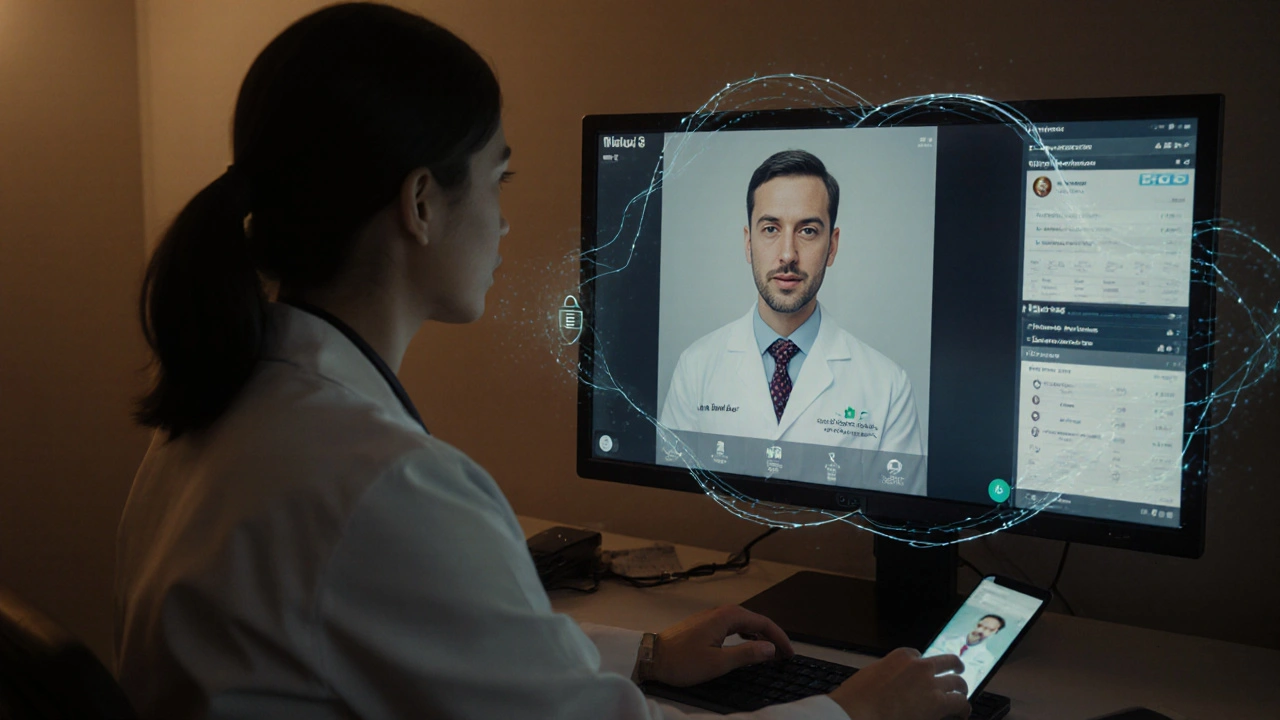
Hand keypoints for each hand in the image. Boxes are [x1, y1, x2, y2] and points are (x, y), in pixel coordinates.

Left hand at [649, 604, 794, 686]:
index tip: (790, 654)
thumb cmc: (682, 661)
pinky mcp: (704, 625)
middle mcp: (720, 612)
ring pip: (744, 622)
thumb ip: (747, 654)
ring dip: (759, 635)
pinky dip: (745, 635)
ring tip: (770, 652)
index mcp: (727, 617)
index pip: (763, 622)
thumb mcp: (718, 662)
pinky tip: (747, 644)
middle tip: (784, 655)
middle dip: (772, 636)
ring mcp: (711, 617)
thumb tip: (770, 648)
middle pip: (755, 620)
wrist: (651, 658)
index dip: (779, 638)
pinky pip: (733, 626)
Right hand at [828, 648, 969, 719]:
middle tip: (958, 671)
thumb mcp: (871, 674)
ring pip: (958, 682)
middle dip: (955, 666)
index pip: (919, 655)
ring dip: (961, 689)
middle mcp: (920, 666)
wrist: (860, 713)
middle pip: (947, 661)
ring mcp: (931, 684)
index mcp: (901, 656)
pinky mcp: (938, 703)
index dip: (922, 666)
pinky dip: (963, 707)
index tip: (923, 674)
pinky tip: (963, 713)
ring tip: (961, 696)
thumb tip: (892, 680)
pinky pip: (960, 702)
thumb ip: (887, 673)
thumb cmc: (858, 698)